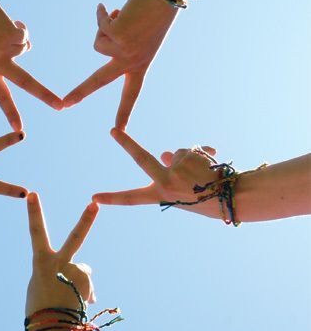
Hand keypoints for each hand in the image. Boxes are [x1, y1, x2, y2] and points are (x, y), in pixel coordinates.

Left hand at [0, 0, 62, 130]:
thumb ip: (3, 52)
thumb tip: (26, 46)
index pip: (0, 96)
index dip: (11, 113)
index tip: (18, 130)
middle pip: (26, 84)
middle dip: (46, 96)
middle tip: (61, 107)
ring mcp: (2, 53)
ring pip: (25, 47)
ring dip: (17, 34)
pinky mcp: (9, 39)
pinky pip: (25, 35)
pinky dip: (19, 27)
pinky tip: (6, 21)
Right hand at [25, 192, 98, 315]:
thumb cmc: (40, 309)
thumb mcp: (42, 284)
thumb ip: (59, 271)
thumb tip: (85, 272)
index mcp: (40, 262)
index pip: (35, 232)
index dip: (34, 212)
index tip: (32, 194)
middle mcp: (59, 263)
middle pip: (76, 237)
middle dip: (86, 220)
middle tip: (95, 204)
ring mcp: (75, 272)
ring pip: (82, 270)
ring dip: (79, 283)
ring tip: (66, 300)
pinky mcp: (87, 282)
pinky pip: (88, 286)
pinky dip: (85, 294)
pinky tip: (76, 306)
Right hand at [63, 0, 178, 129]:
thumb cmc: (155, 12)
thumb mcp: (139, 36)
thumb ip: (118, 44)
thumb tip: (100, 39)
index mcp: (141, 65)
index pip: (131, 94)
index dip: (124, 113)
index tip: (119, 131)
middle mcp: (133, 61)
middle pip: (100, 81)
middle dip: (79, 92)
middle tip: (65, 104)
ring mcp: (125, 50)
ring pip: (97, 43)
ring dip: (105, 25)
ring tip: (121, 14)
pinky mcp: (118, 35)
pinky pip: (100, 24)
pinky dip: (102, 13)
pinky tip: (114, 5)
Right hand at [92, 128, 220, 218]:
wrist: (235, 199)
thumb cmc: (206, 196)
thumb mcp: (182, 190)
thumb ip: (168, 171)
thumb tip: (166, 152)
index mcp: (160, 195)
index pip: (131, 198)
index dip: (112, 198)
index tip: (94, 198)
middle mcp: (165, 183)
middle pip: (141, 158)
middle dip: (126, 143)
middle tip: (113, 131)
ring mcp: (176, 170)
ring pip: (178, 153)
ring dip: (190, 159)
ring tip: (206, 175)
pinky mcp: (189, 158)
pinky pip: (192, 150)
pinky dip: (203, 153)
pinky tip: (213, 164)